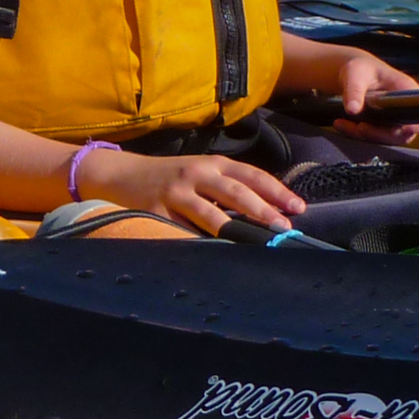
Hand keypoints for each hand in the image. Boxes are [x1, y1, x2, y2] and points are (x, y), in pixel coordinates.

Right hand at [81, 148, 307, 234]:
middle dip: (262, 211)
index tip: (297, 208)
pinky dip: (199, 243)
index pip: (251, 175)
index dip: (276, 191)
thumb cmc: (169, 176)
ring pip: (211, 214)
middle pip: (235, 193)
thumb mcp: (198, 171)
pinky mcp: (156, 212)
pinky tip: (215, 255)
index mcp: (211, 163)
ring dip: (235, 231)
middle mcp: (195, 173)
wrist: (121, 173)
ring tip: (255, 244)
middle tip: (283, 229)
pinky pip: (182, 232)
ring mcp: (175, 192)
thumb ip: (227, 186)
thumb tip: (268, 211)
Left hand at [316, 49, 418, 142]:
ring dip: (363, 135)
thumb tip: (353, 110)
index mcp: (407, 90)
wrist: (353, 74)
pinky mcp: (384, 127)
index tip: (394, 132)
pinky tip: (341, 124)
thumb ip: (354, 90)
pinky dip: (356, 134)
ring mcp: (396, 119)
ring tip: (341, 122)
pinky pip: (373, 137)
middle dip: (378, 134)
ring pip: (385, 138)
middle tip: (359, 127)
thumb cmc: (360, 69)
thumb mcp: (354, 74)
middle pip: (402, 133)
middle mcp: (406, 107)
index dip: (411, 127)